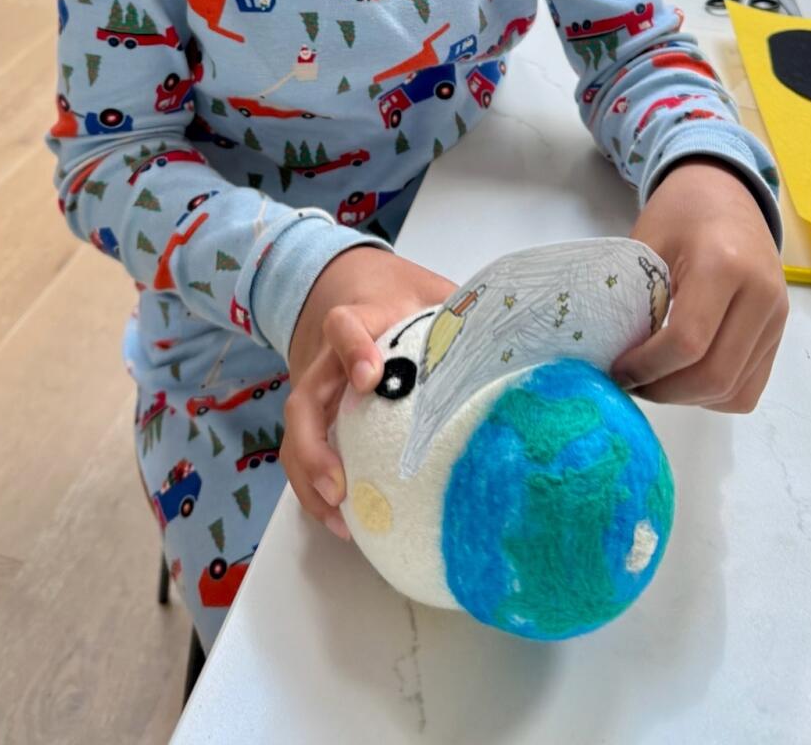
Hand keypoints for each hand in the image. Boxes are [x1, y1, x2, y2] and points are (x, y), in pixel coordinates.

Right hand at [282, 246, 453, 538]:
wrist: (348, 286)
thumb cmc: (399, 297)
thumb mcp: (429, 290)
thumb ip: (459, 309)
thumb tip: (514, 341)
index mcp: (358, 321)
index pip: (344, 328)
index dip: (353, 350)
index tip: (370, 377)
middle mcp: (326, 362)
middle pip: (303, 402)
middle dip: (314, 446)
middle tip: (340, 484)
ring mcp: (317, 393)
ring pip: (296, 438)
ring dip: (311, 481)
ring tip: (342, 519)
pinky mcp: (317, 419)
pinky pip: (305, 457)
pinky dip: (316, 493)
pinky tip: (347, 524)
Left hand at [612, 159, 787, 411]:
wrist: (726, 190)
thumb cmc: (679, 212)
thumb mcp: (647, 245)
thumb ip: (634, 301)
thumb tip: (614, 360)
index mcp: (723, 264)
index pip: (688, 341)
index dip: (647, 367)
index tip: (617, 369)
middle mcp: (760, 295)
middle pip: (715, 375)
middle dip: (666, 391)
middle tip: (631, 384)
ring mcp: (776, 316)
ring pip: (734, 390)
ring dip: (688, 398)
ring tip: (655, 380)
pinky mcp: (779, 331)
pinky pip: (749, 386)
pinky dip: (713, 394)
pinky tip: (684, 376)